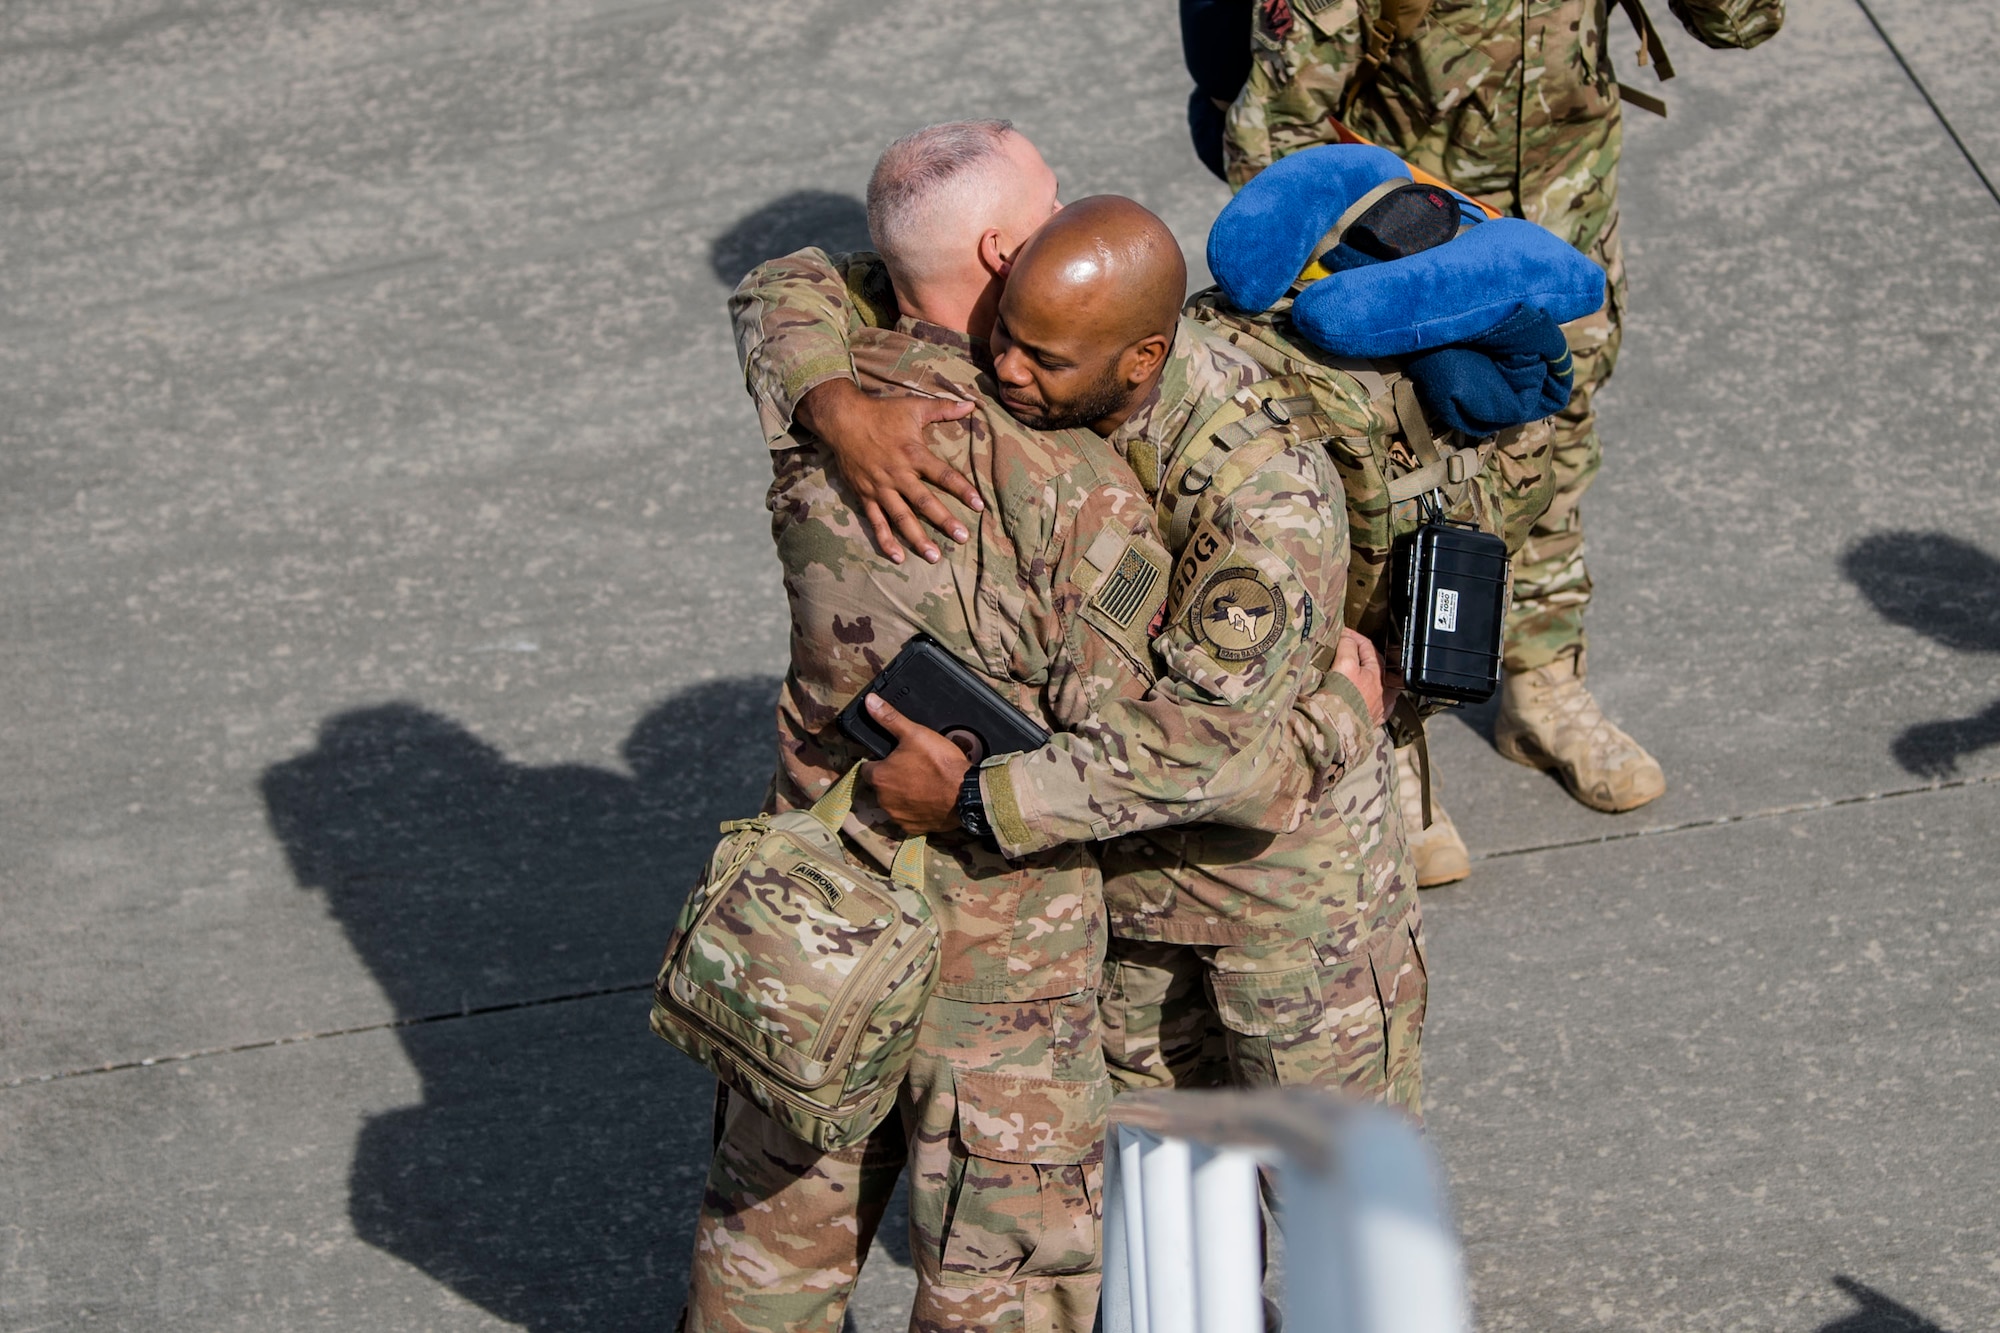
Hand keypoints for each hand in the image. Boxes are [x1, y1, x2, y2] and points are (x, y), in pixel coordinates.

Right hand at [796, 379, 982, 564]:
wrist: (842, 419)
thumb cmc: (881, 412)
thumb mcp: (914, 407)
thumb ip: (944, 409)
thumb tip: (972, 405)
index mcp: (913, 454)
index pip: (943, 475)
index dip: (962, 490)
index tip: (979, 505)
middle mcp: (898, 474)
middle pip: (924, 502)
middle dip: (943, 521)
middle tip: (961, 537)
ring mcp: (880, 488)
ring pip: (901, 517)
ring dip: (917, 538)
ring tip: (933, 556)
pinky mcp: (865, 495)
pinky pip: (876, 521)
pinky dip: (885, 540)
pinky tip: (898, 557)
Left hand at [858, 693, 972, 833]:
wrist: (966, 794)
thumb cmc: (939, 762)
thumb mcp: (914, 733)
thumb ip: (889, 719)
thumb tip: (869, 701)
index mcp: (879, 777)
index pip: (867, 768)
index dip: (879, 761)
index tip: (894, 757)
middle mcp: (883, 800)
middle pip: (881, 786)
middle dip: (892, 778)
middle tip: (913, 768)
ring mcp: (897, 816)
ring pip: (893, 802)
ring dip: (902, 795)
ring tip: (923, 783)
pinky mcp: (913, 828)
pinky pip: (908, 818)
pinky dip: (915, 810)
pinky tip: (928, 800)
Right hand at [1331, 627, 1387, 727]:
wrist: (1336, 732)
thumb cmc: (1340, 699)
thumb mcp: (1344, 665)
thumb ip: (1348, 647)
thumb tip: (1347, 637)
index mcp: (1379, 674)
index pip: (1367, 647)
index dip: (1352, 637)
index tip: (1340, 633)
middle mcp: (1384, 690)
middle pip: (1373, 664)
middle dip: (1359, 655)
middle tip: (1343, 649)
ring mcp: (1380, 706)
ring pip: (1375, 683)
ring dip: (1364, 674)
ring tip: (1352, 670)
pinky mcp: (1372, 720)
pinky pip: (1372, 702)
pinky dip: (1366, 694)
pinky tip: (1360, 693)